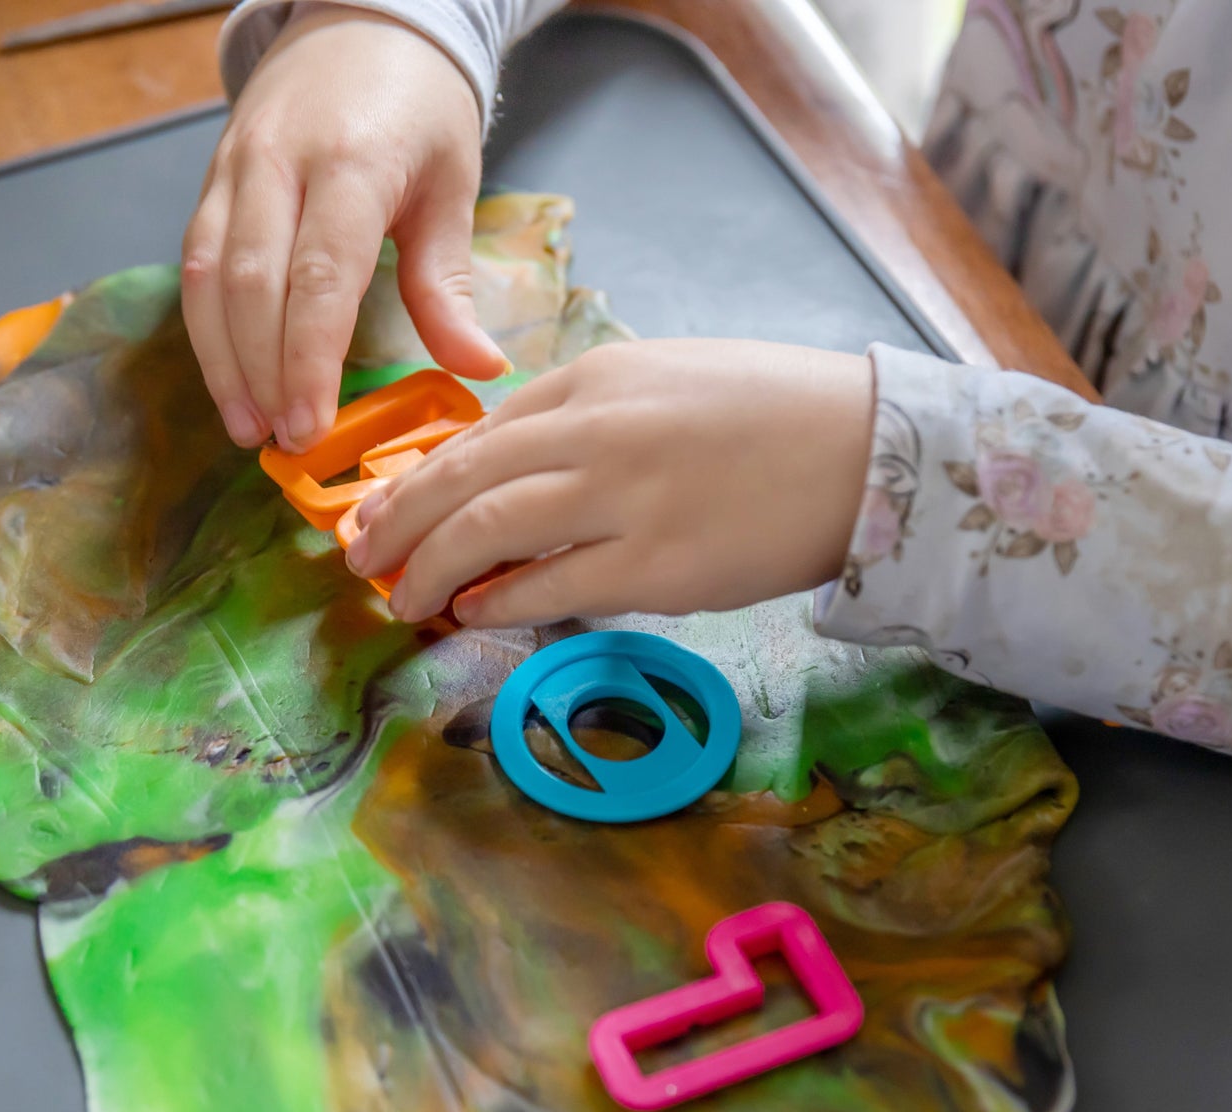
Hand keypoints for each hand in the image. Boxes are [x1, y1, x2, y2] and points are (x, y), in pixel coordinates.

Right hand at [181, 4, 507, 452]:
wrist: (363, 20)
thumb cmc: (420, 109)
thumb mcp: (451, 188)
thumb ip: (449, 284)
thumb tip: (480, 370)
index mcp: (351, 166)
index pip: (319, 278)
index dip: (309, 361)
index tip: (310, 426)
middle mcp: (278, 163)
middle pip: (251, 284)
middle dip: (262, 373)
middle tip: (281, 443)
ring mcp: (236, 168)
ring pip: (208, 275)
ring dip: (222, 360)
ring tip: (247, 426)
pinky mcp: (214, 179)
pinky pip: (196, 261)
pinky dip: (207, 327)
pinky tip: (230, 378)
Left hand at [344, 340, 874, 626]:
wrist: (869, 453)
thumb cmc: (775, 415)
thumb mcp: (670, 381)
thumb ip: (591, 416)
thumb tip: (520, 471)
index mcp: (598, 376)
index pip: (480, 432)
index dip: (419, 478)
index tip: (387, 510)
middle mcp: (597, 430)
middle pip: (461, 480)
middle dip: (396, 524)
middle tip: (362, 560)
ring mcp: (624, 499)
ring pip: (487, 534)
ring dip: (431, 570)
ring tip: (405, 598)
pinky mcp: (656, 567)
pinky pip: (550, 588)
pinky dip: (497, 603)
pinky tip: (474, 614)